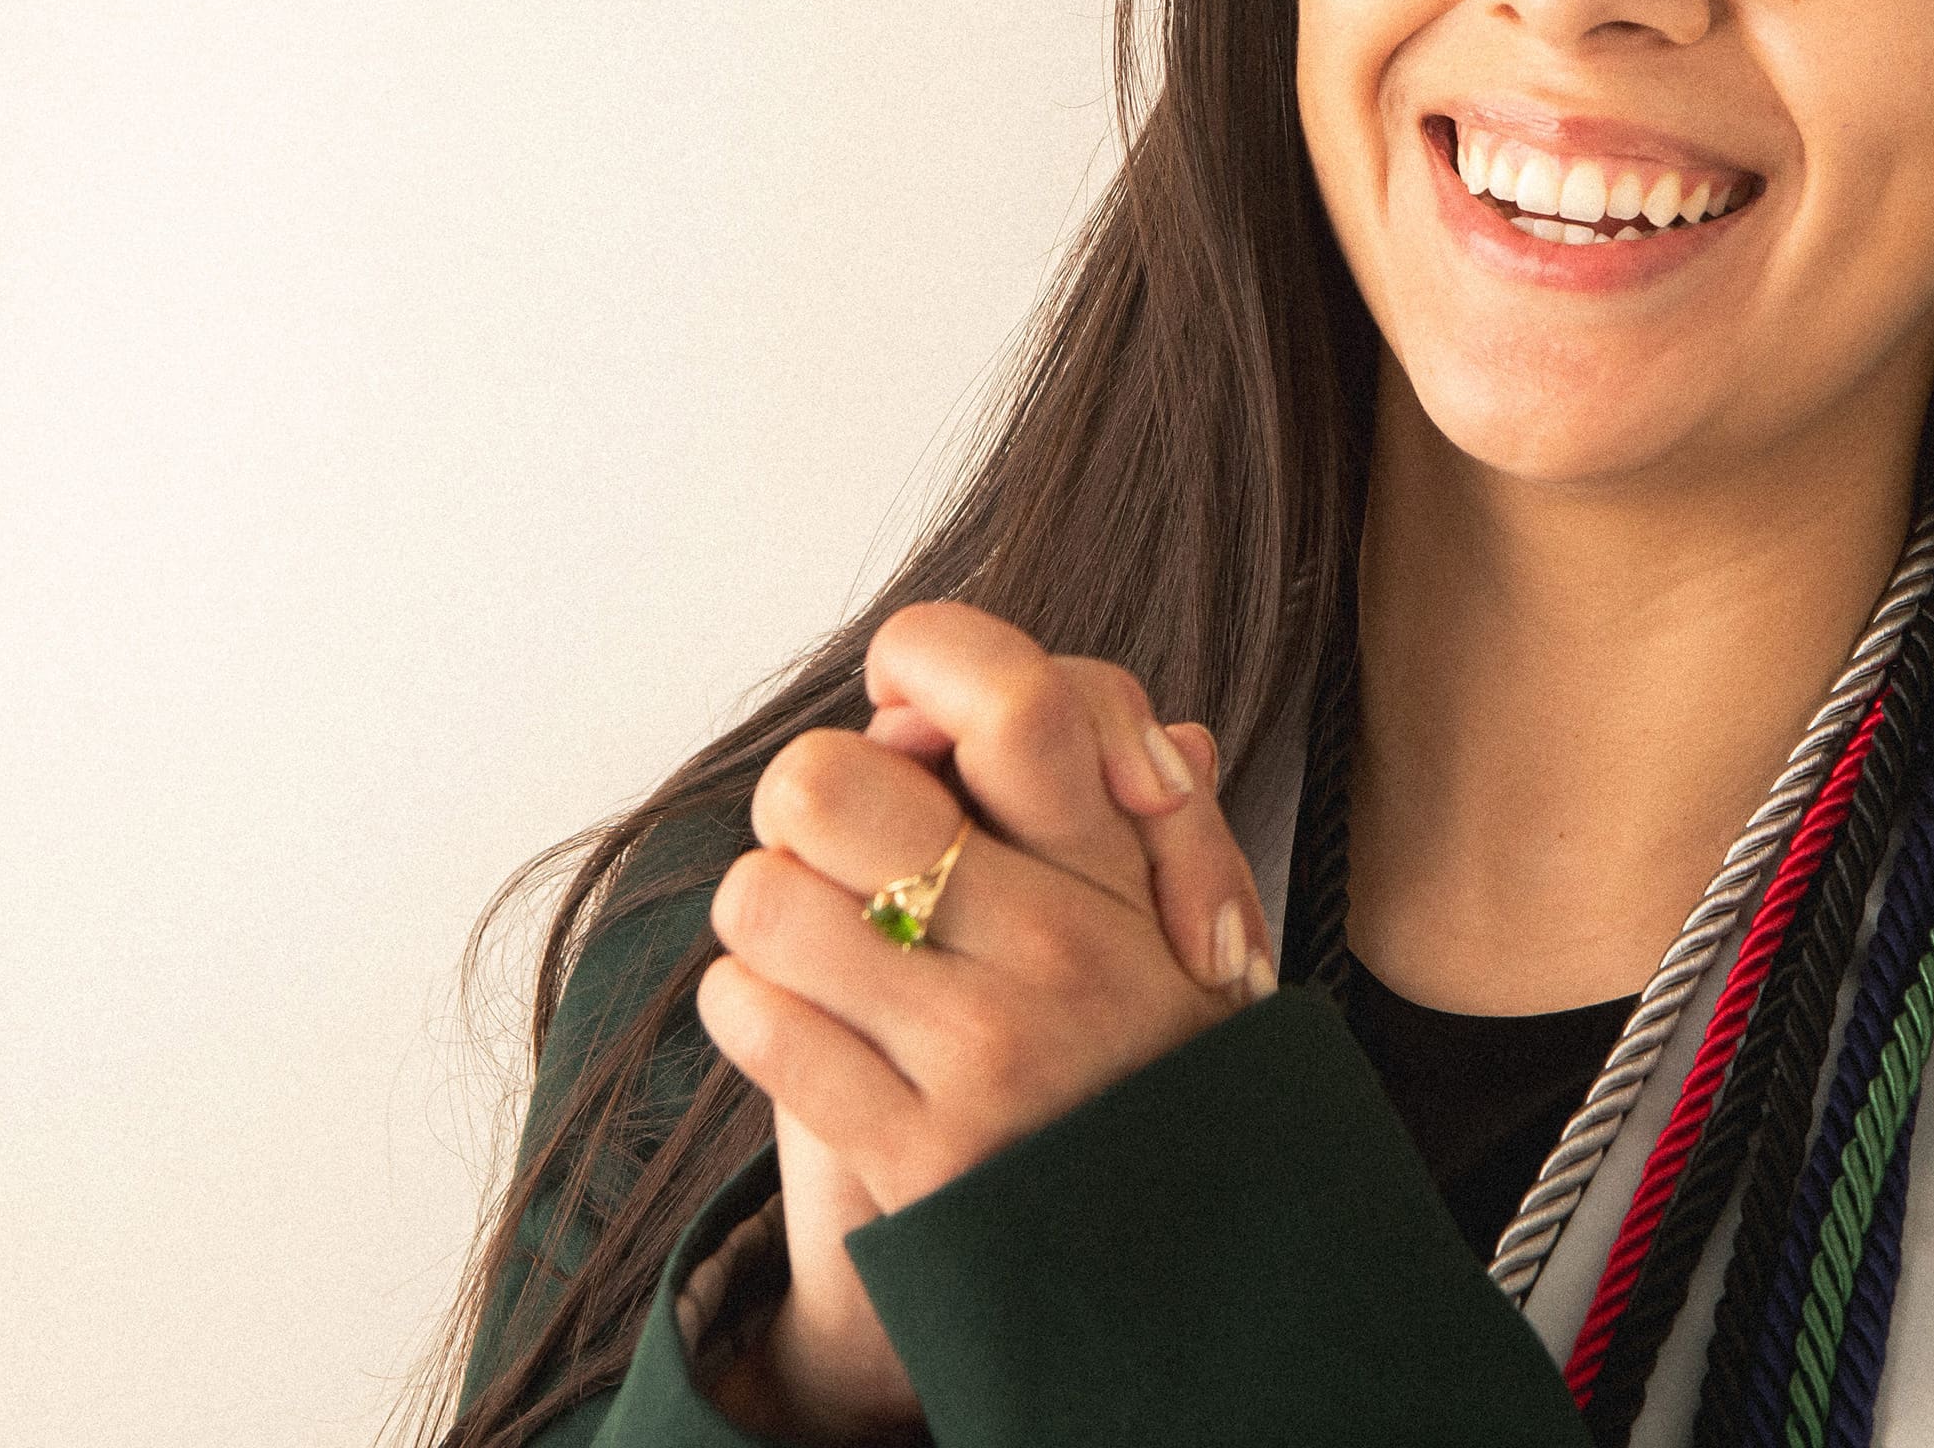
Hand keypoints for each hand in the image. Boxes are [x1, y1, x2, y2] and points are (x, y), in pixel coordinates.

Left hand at [696, 603, 1276, 1441]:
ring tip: (812, 937)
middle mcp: (1060, 946)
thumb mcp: (1168, 908)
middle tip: (836, 839)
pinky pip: (758, 1024)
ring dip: (767, 912)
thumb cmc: (1147, 1050)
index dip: (930, 666)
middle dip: (809, 799)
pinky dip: (750, 1007)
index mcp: (1119, 862)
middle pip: (826, 782)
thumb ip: (1115, 794)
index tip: (909, 711)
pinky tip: (798, 1018)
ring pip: (765, 901)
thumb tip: (1088, 719)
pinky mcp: (919, 1160)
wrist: (1183, 1266)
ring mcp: (986, 1054)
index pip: (1018, 693)